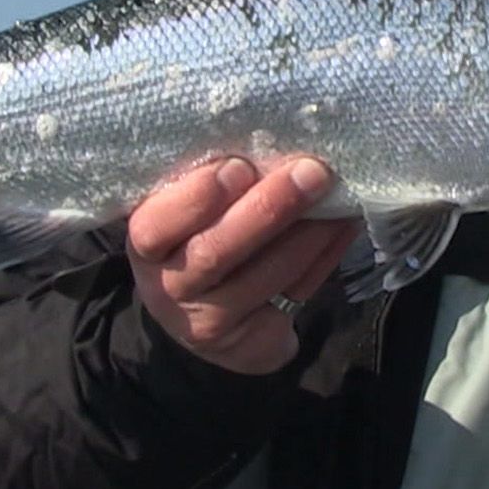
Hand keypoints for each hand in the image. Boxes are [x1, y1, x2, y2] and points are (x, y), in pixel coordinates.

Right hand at [127, 156, 360, 374]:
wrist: (201, 312)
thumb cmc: (198, 235)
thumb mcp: (187, 211)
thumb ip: (214, 184)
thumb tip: (272, 142)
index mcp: (147, 246)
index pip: (154, 226)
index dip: (196, 198)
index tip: (238, 166)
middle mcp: (170, 289)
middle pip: (216, 253)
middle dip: (268, 209)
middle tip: (311, 172)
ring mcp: (210, 323)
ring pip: (264, 277)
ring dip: (308, 234)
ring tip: (337, 197)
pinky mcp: (250, 346)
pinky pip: (294, 297)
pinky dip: (324, 259)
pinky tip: (341, 229)